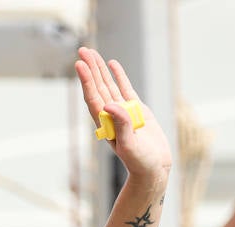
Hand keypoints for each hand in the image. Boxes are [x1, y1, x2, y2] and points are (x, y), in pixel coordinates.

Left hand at [76, 47, 170, 182]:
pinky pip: (125, 89)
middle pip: (98, 87)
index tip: (80, 64)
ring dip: (100, 70)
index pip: (93, 98)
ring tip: (92, 53)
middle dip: (90, 69)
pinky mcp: (136, 110)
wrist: (154, 168)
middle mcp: (111, 115)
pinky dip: (118, 76)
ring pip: (109, 85)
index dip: (86, 81)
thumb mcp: (130, 146)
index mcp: (106, 123)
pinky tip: (112, 64)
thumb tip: (110, 105)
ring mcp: (123, 111)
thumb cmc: (140, 162)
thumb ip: (121, 126)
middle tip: (82, 50)